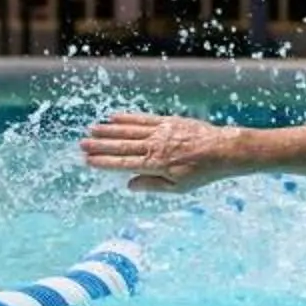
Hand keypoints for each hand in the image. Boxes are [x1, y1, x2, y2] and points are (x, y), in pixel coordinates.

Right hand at [80, 111, 234, 192]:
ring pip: (129, 130)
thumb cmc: (202, 173)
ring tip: (92, 129)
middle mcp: (155, 146)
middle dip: (100, 145)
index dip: (104, 162)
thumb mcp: (178, 187)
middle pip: (122, 145)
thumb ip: (152, 185)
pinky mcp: (168, 122)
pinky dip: (127, 118)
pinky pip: (143, 119)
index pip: (123, 163)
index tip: (88, 160)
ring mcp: (161, 132)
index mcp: (156, 165)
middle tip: (81, 144)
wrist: (224, 150)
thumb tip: (129, 185)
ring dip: (109, 130)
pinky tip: (114, 117)